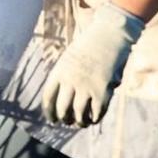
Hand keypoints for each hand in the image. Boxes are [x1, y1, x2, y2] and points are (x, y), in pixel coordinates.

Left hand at [41, 2, 145, 127]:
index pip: (48, 97)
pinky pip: (96, 112)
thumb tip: (64, 98)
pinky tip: (94, 119)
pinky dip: (94, 119)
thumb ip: (65, 76)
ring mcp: (86, 86)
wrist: (109, 34)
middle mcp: (70, 81)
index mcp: (59, 71)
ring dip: (79, 122)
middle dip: (64, 119)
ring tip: (80, 123)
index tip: (52, 119)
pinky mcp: (102, 91)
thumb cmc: (89, 45)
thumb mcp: (69, 57)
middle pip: (62, 109)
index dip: (49, 112)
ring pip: (78, 114)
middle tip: (67, 122)